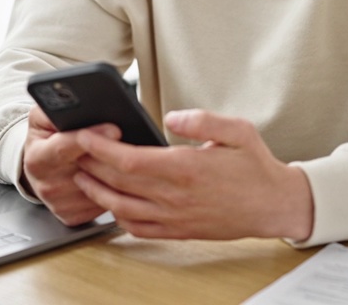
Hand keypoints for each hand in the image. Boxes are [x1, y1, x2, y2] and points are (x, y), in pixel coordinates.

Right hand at [21, 104, 119, 225]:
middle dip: (114, 154)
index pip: (64, 147)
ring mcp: (60, 204)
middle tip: (135, 141)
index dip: (92, 137)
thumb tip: (75, 103)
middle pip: (89, 169)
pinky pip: (103, 204)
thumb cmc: (46, 139)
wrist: (39, 169)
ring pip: (101, 188)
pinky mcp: (73, 217)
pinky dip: (115, 190)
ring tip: (130, 158)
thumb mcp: (42, 118)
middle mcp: (47, 184)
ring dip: (118, 173)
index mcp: (38, 158)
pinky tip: (121, 177)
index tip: (115, 128)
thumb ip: (53, 108)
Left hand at [73, 109, 313, 240]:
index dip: (101, 148)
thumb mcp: (238, 130)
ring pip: (121, 209)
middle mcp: (175, 196)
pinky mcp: (178, 231)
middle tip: (73, 151)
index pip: (129, 160)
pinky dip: (118, 217)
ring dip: (97, 193)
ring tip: (82, 175)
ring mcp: (175, 217)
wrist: (274, 205)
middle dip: (90, 166)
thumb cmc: (256, 166)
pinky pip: (138, 229)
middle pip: (118, 183)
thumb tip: (171, 117)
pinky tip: (111, 204)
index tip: (85, 135)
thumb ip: (202, 119)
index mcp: (186, 168)